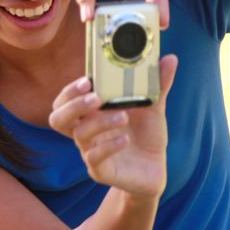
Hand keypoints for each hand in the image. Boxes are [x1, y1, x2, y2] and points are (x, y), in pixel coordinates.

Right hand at [48, 55, 178, 197]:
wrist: (155, 169)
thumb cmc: (147, 135)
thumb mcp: (154, 108)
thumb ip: (159, 85)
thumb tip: (171, 58)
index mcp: (93, 113)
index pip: (65, 100)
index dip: (70, 91)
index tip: (87, 80)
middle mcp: (86, 131)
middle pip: (58, 118)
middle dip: (73, 105)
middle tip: (96, 97)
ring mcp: (90, 151)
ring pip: (79, 135)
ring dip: (99, 122)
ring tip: (124, 116)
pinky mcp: (100, 170)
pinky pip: (94, 158)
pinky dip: (109, 146)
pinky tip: (126, 140)